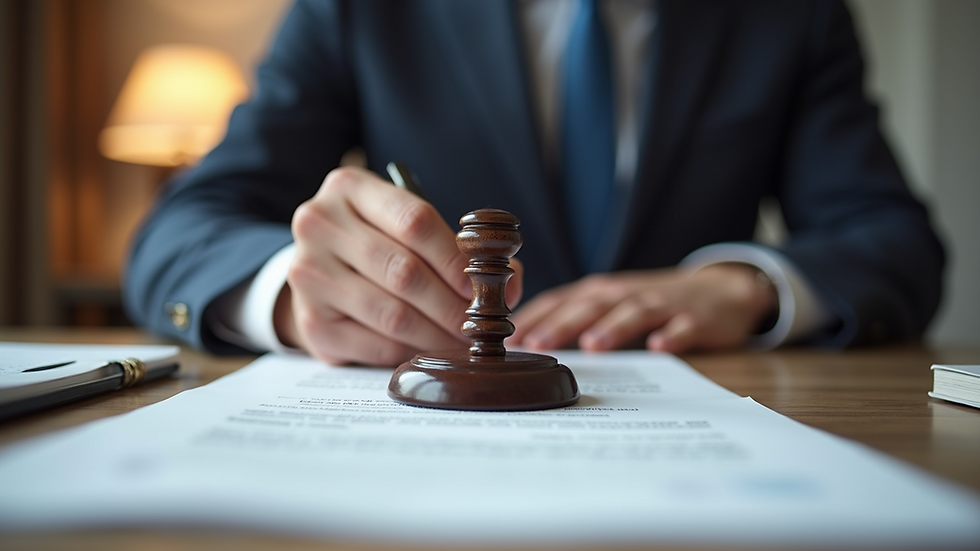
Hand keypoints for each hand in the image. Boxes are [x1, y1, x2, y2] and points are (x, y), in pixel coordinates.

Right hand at [274, 166, 522, 365]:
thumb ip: (459, 249)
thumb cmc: (378, 242)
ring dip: (438, 334)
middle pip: (404, 271)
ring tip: (464, 343)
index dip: (455, 257)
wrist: (318, 270)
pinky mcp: (310, 322)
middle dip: (453, 305)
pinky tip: (430, 351)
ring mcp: (307, 274)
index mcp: (349, 187)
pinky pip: (375, 344)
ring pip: (392, 314)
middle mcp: (319, 225)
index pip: (414, 220)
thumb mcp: (408, 227)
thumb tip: (510, 287)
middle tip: (481, 326)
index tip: (483, 286)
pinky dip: (411, 352)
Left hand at [509, 264, 775, 353]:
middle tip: (537, 344)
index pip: (561, 299)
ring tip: (592, 345)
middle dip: (562, 323)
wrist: (723, 290)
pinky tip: (660, 347)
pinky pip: (683, 326)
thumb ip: (572, 319)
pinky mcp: (696, 318)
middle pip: (591, 306)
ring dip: (613, 327)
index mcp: (602, 292)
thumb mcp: (611, 305)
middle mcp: (626, 293)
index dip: (534, 316)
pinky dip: (672, 335)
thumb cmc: (653, 302)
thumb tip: (523, 344)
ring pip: (634, 312)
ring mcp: (663, 304)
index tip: (507, 337)